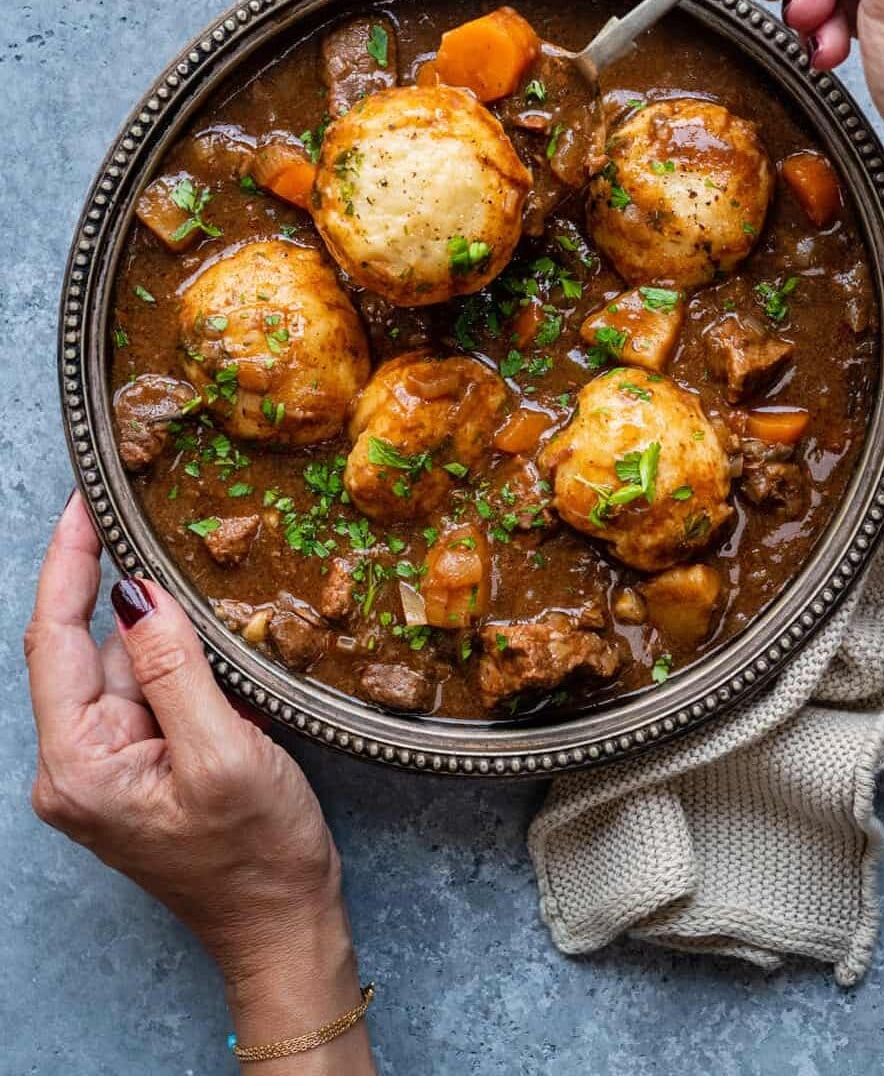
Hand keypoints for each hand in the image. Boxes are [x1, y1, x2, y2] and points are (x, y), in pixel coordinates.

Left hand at [25, 492, 375, 1073]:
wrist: (282, 925)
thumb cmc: (258, 855)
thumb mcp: (224, 753)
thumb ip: (175, 669)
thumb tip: (137, 593)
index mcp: (80, 766)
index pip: (55, 640)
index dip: (68, 564)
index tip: (86, 502)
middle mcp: (77, 765)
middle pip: (93, 650)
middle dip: (134, 597)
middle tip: (164, 524)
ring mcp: (107, 768)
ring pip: (128, 667)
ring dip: (169, 634)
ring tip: (213, 604)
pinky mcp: (139, 767)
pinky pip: (151, 693)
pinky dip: (181, 665)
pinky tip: (217, 651)